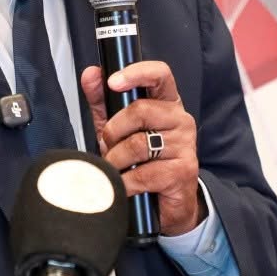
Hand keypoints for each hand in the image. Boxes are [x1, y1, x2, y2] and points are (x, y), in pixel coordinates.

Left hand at [80, 62, 203, 235]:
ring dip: (116, 159)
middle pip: (140, 111)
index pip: (160, 74)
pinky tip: (124, 185)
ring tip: (116, 168)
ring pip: (138, 144)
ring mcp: (185, 145)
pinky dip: (124, 182)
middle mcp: (181, 119)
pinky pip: (142, 174)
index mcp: (167, 103)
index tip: (112, 82)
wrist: (170, 202)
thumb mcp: (118, 128)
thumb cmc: (142, 160)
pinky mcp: (183, 171)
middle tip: (108, 146)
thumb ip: (103, 100)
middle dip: (113, 131)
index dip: (136, 73)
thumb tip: (91, 74)